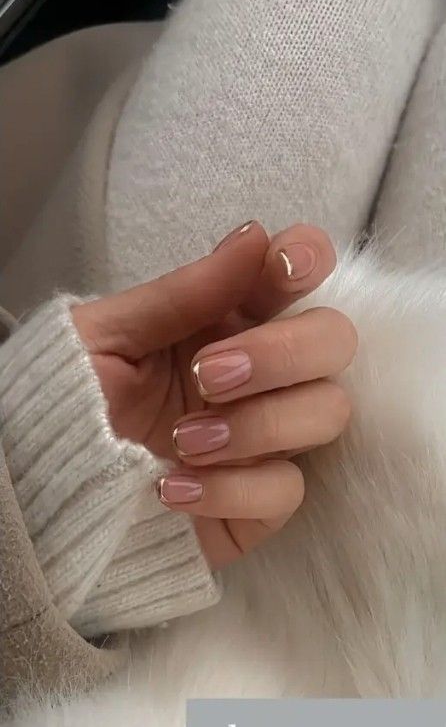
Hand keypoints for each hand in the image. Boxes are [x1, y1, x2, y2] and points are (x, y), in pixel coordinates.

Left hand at [72, 221, 356, 568]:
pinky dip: (232, 489)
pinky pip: (288, 490)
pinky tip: (173, 487)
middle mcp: (263, 372)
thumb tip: (255, 235)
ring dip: (257, 424)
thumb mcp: (109, 335)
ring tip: (183, 440)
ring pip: (327, 413)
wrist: (49, 482)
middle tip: (208, 375)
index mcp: (228, 319)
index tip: (281, 267)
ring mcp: (267, 436)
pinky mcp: (261, 500)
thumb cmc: (75, 396)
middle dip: (281, 352)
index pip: (300, 273)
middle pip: (334, 341)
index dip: (308, 259)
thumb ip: (183, 292)